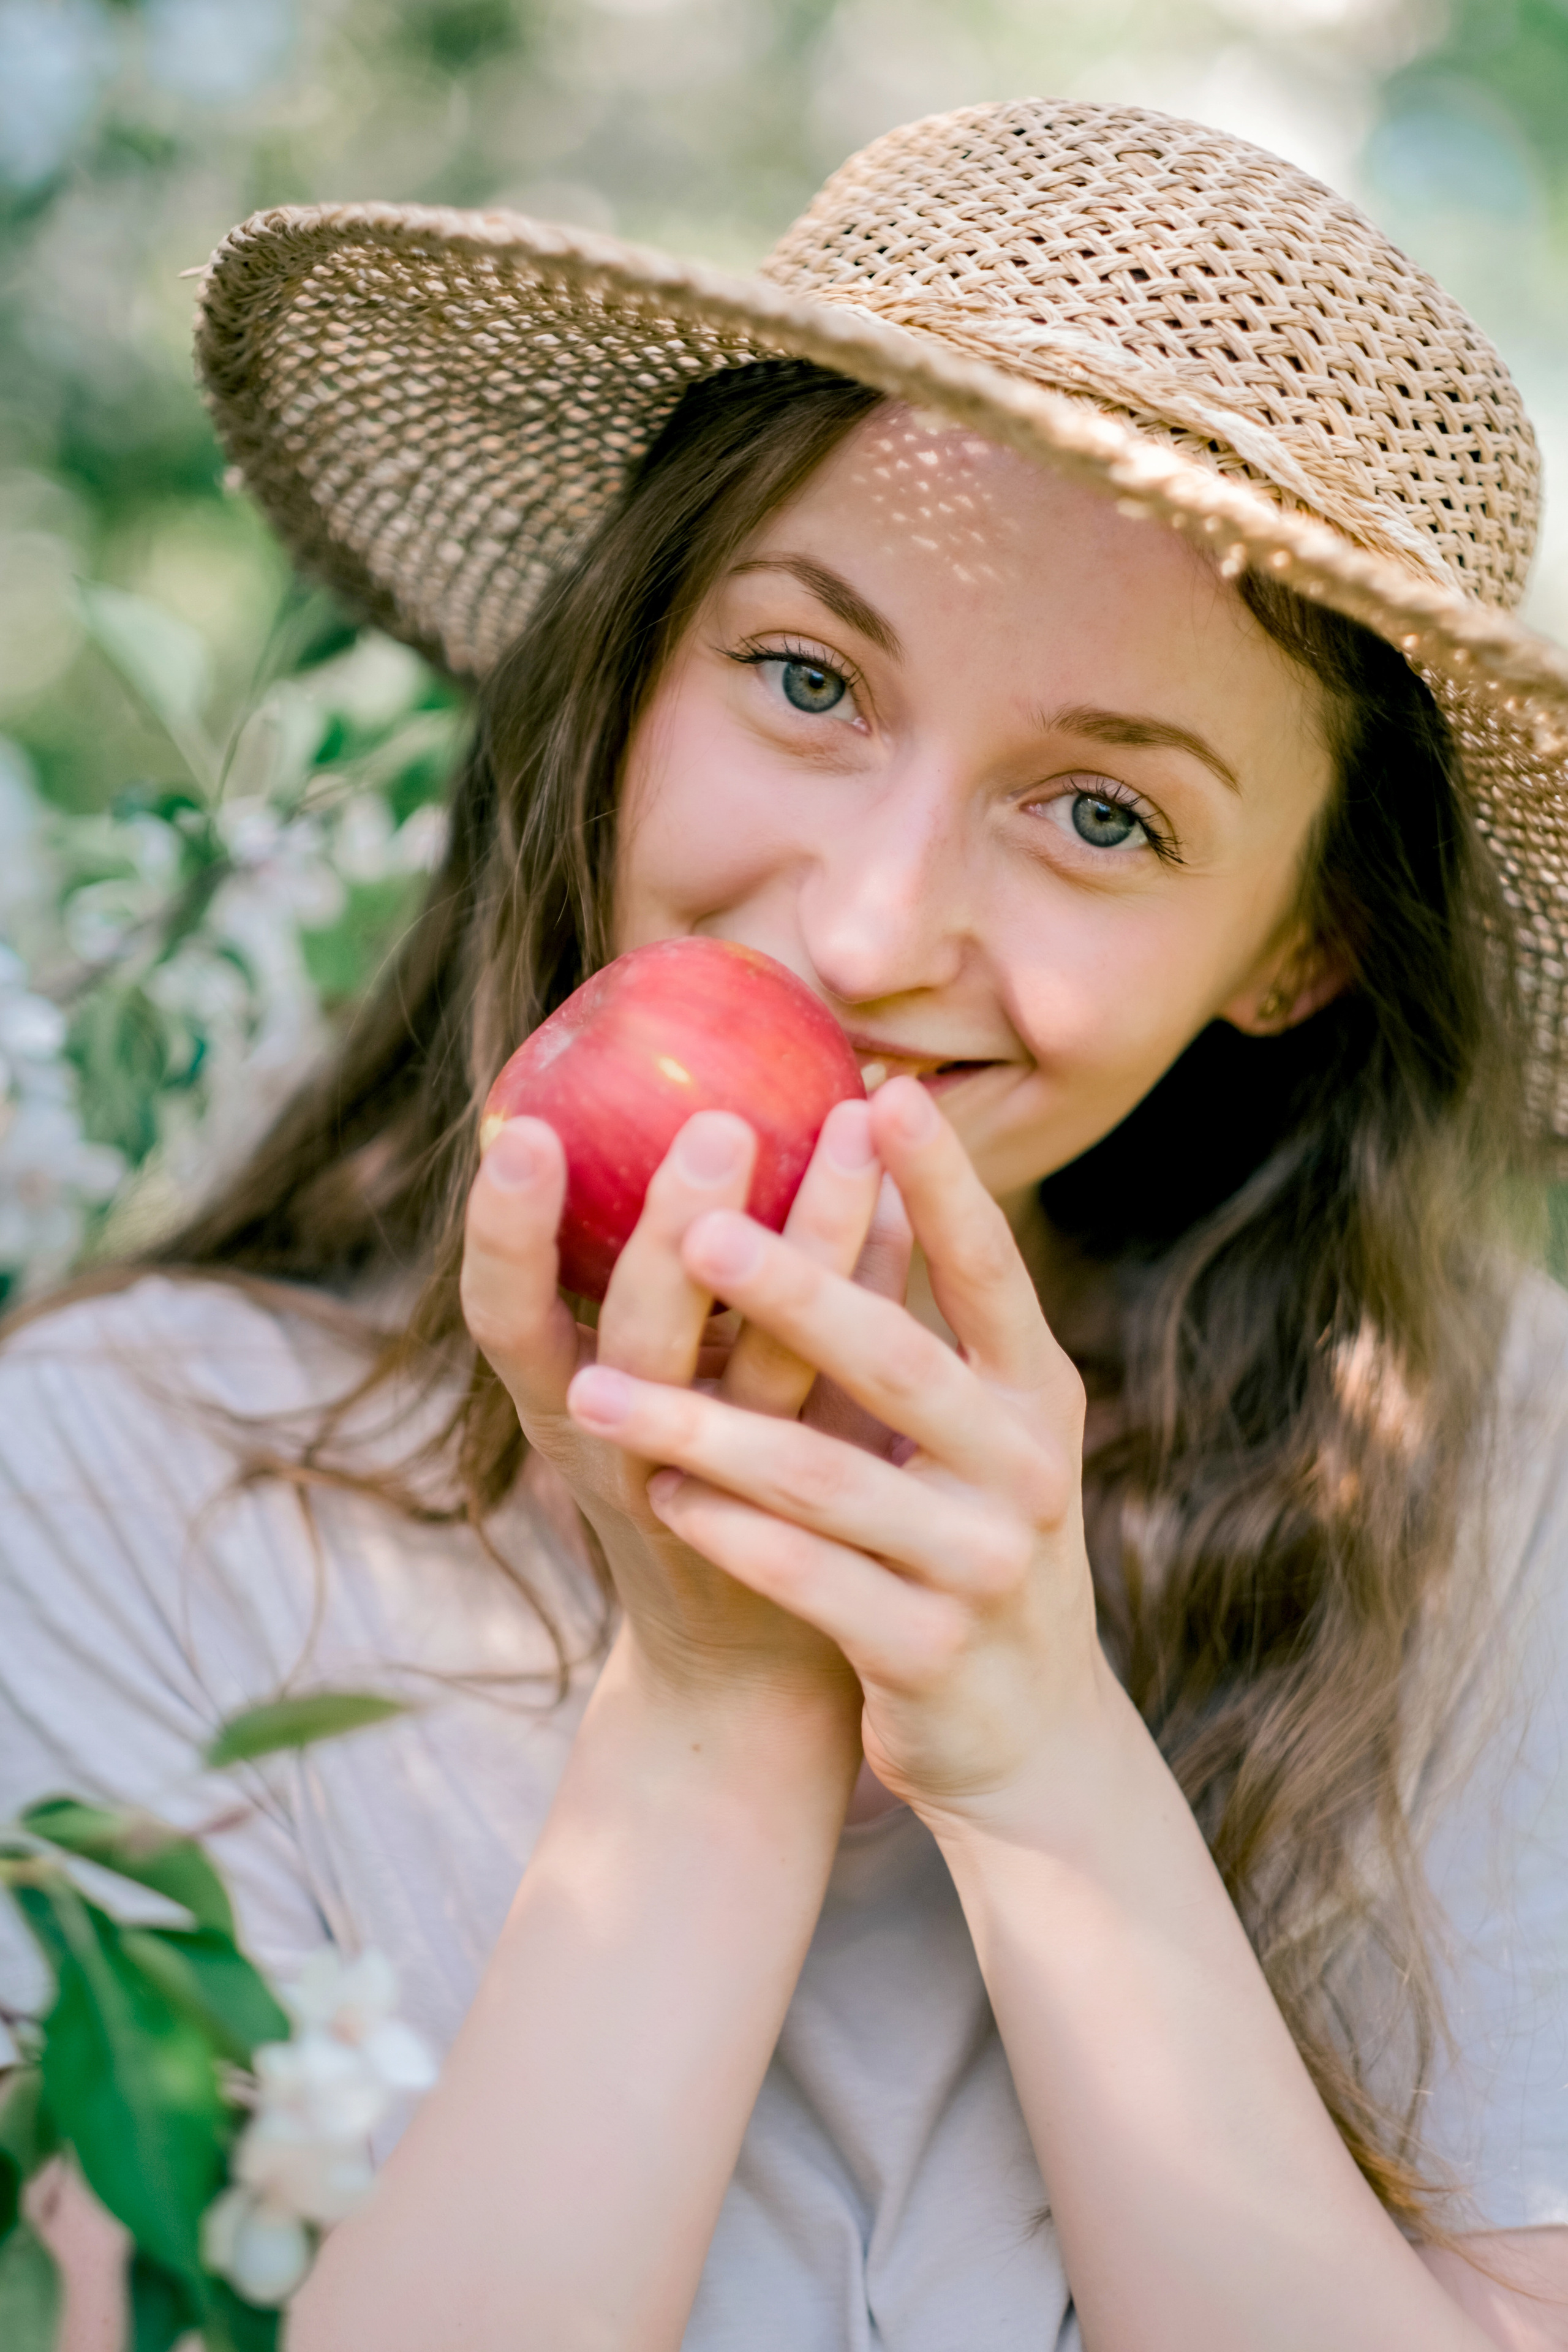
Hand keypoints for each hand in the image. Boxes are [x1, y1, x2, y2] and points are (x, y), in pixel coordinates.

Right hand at [459, 1094, 900, 1714]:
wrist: (755, 1648)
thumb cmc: (691, 1468)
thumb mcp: (643, 1377)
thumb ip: (658, 1269)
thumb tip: (699, 1081)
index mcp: (563, 1404)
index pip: (505, 1316)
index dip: (505, 1233)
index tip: (521, 1127)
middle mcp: (630, 1454)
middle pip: (639, 1341)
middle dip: (673, 1230)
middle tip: (720, 1124)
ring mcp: (734, 1495)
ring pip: (766, 1371)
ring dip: (811, 1249)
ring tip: (853, 1132)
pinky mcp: (823, 1519)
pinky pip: (854, 1396)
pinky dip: (880, 1298)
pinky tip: (918, 1208)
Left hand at [564, 1077, 1108, 1826]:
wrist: (1026, 1738)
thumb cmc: (966, 1540)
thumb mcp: (977, 1433)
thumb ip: (925, 1324)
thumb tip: (863, 1160)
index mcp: (1036, 1393)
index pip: (990, 1270)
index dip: (943, 1186)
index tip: (885, 1094)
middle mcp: (1024, 1468)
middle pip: (897, 1361)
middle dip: (797, 1289)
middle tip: (700, 1227)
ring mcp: (983, 1566)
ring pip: (826, 1481)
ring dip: (706, 1431)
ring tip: (600, 1392)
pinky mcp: (928, 1655)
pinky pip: (812, 1582)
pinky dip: (732, 1536)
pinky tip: (659, 1496)